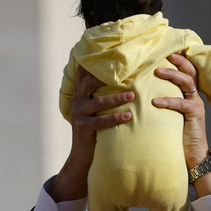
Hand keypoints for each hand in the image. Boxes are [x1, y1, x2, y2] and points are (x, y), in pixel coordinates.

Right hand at [49, 66, 132, 201]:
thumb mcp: (94, 109)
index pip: (85, 73)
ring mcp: (78, 114)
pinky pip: (101, 121)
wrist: (83, 154)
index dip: (96, 63)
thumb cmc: (95, 128)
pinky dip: (116, 118)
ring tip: (133, 95)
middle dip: (109, 77)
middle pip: (90, 82)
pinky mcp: (83, 127)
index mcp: (79, 93)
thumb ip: (101, 94)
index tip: (114, 56)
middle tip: (129, 74)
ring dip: (117, 98)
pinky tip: (129, 116)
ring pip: (98, 102)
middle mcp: (76, 101)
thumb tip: (125, 77)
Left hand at [153, 53, 208, 167]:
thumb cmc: (173, 136)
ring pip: (187, 82)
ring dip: (172, 75)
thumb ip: (156, 104)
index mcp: (187, 95)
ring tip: (158, 71)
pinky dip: (168, 101)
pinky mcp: (195, 116)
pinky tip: (155, 101)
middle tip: (165, 55)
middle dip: (179, 61)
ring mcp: (196, 105)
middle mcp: (193, 97)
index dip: (178, 61)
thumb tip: (134, 93)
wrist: (191, 156)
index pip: (186, 72)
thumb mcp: (163, 116)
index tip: (164, 52)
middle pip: (190, 71)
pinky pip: (182, 104)